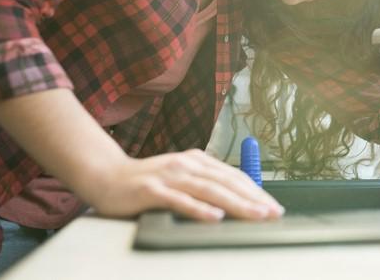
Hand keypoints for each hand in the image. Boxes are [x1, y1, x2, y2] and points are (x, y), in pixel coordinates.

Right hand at [89, 148, 283, 221]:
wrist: (106, 176)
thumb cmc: (147, 182)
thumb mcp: (181, 177)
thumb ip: (204, 185)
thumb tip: (235, 200)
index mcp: (197, 161)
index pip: (234, 176)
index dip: (256, 191)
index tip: (273, 206)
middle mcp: (187, 164)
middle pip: (227, 182)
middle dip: (254, 199)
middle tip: (273, 213)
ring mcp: (170, 176)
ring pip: (209, 190)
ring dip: (236, 204)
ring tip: (255, 215)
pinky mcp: (152, 190)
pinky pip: (180, 201)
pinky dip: (199, 209)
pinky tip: (215, 217)